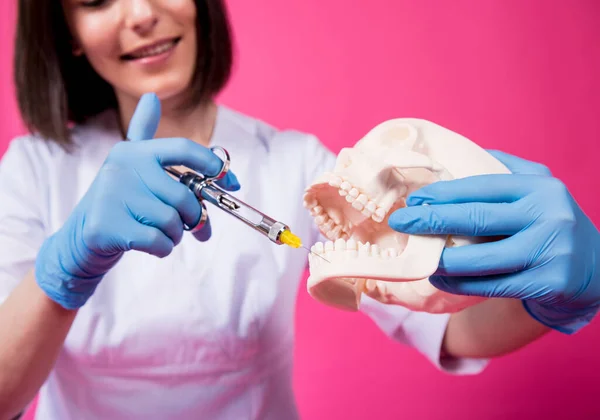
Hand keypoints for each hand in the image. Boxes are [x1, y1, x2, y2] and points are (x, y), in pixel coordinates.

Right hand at [35, 93, 239, 309]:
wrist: (83, 238)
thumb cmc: (121, 202)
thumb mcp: (129, 165)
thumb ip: (144, 134)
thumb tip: (150, 97)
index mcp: (134, 152)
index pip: (183, 149)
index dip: (212, 164)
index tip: (231, 182)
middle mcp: (122, 168)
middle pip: (183, 196)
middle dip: (194, 216)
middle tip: (192, 226)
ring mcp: (113, 197)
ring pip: (172, 221)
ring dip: (176, 234)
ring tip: (163, 233)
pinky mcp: (108, 227)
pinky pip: (159, 241)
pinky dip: (164, 248)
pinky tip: (151, 245)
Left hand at [388, 149, 599, 333]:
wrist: (596, 268)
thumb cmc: (552, 221)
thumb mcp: (539, 187)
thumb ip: (505, 168)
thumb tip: (455, 155)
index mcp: (539, 188)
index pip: (481, 187)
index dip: (442, 194)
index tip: (414, 200)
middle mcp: (547, 217)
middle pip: (476, 219)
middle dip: (431, 221)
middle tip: (401, 222)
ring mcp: (548, 252)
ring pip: (480, 259)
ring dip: (441, 259)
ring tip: (418, 255)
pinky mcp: (546, 283)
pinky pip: (491, 286)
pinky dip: (460, 283)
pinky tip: (440, 278)